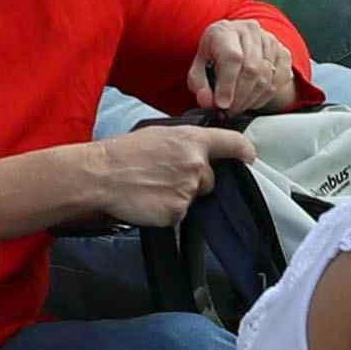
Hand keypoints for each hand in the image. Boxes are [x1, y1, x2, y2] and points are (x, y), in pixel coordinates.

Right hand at [60, 118, 253, 227]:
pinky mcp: (178, 212)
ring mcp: (188, 190)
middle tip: (164, 176)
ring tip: (152, 187)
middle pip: (210, 179)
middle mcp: (196, 164)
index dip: (244, 151)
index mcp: (191, 139)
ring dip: (178, 195)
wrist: (101, 176)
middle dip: (194, 181)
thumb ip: (183, 143)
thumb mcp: (156, 135)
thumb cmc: (123, 153)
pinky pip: (180, 214)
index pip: (232, 143)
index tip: (249, 157)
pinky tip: (149, 200)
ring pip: (194, 197)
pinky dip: (167, 210)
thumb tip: (198, 152)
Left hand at [192, 18, 304, 115]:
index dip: (227, 85)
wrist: (235, 41)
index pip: (232, 58)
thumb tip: (207, 101)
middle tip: (229, 111)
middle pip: (251, 69)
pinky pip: (280, 80)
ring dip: (252, 99)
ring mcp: (270, 40)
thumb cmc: (216, 53)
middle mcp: (250, 31)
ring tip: (239, 107)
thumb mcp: (199, 65)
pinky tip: (252, 100)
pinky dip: (266, 96)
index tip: (222, 104)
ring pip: (266, 77)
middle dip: (240, 97)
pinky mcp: (283, 52)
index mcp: (225, 30)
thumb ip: (198, 83)